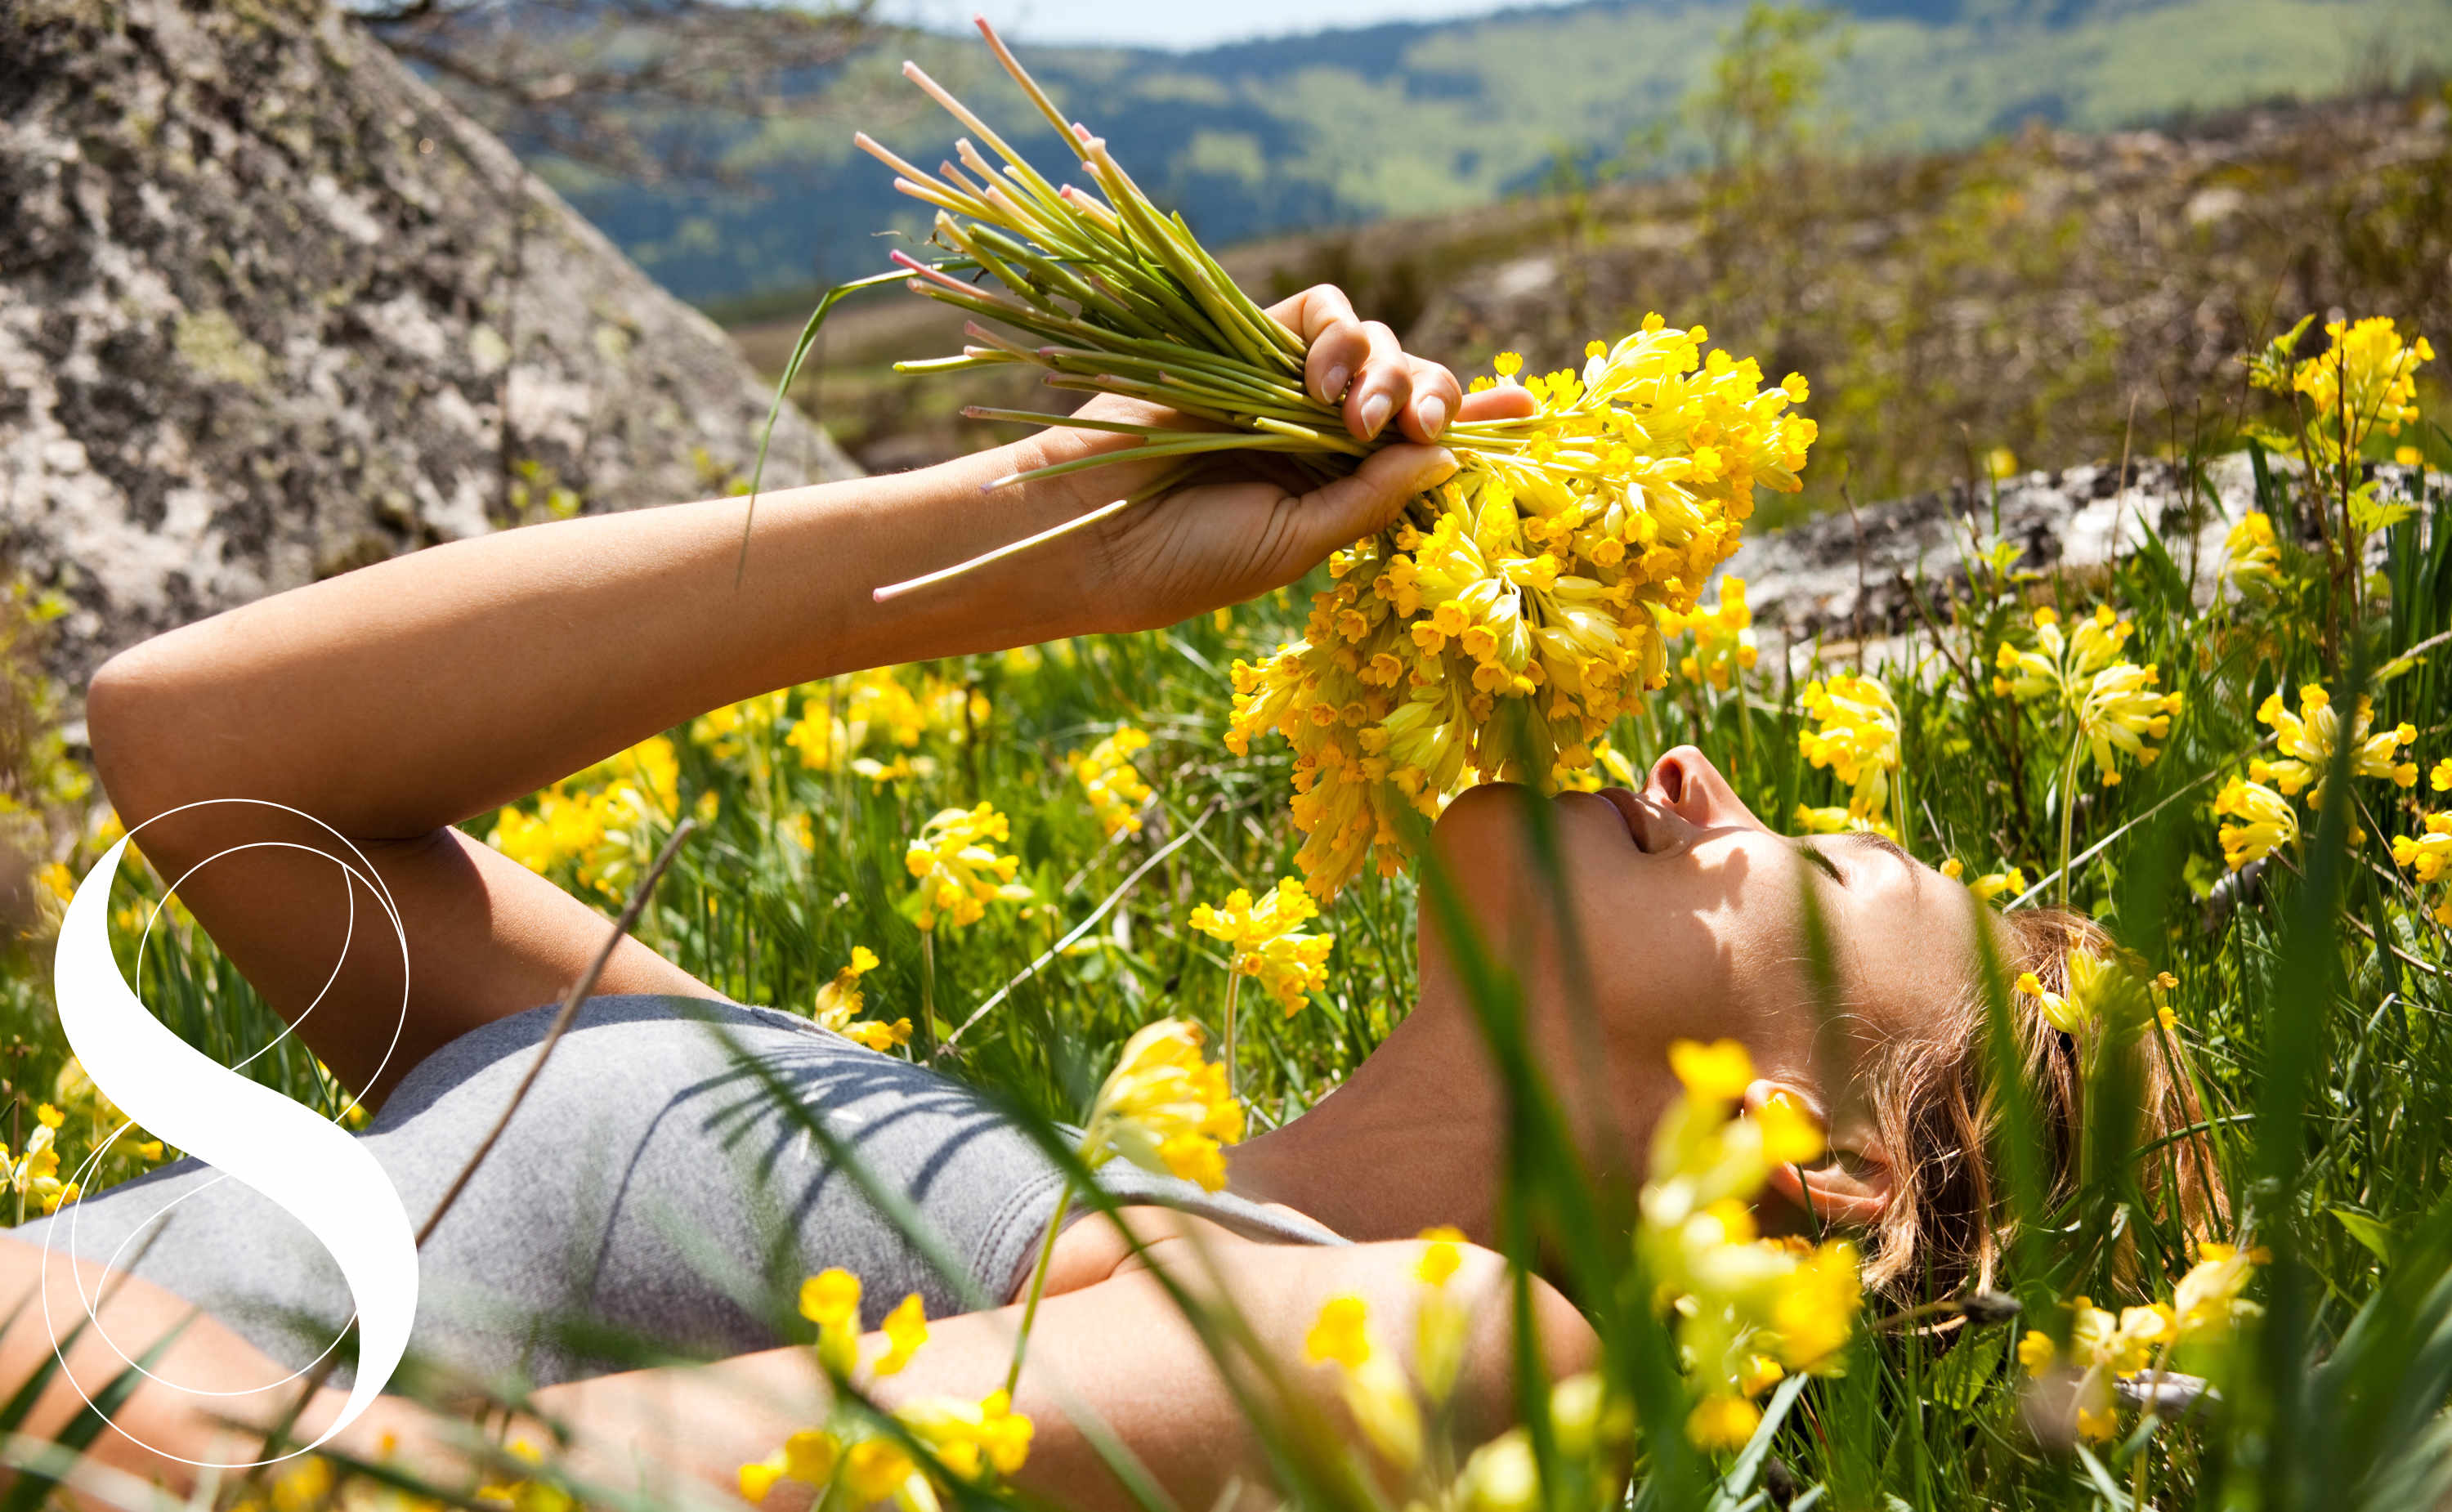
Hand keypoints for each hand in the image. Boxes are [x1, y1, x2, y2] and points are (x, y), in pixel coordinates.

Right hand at [1009, 284, 1537, 634]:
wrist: (1089, 530)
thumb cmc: (1187, 560)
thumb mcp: (1295, 544)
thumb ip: (1370, 497)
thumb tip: (1450, 451)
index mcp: (1348, 489)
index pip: (1432, 448)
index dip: (1483, 426)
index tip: (1532, 412)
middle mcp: (1327, 433)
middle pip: (1416, 385)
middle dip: (1429, 396)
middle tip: (1409, 426)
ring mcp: (1289, 383)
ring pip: (1375, 342)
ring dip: (1382, 367)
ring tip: (1352, 414)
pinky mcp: (1249, 341)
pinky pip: (1319, 309)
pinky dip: (1338, 330)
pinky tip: (1320, 375)